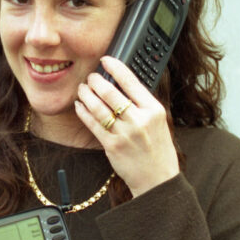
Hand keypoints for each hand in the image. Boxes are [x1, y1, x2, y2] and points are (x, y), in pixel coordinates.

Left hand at [75, 56, 178, 197]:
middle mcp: (139, 120)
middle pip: (110, 93)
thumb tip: (122, 84)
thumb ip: (143, 104)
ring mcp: (124, 134)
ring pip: (98, 107)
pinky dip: (83, 112)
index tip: (105, 60)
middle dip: (95, 81)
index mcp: (154, 110)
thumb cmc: (158, 150)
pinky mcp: (112, 146)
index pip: (131, 81)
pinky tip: (80, 106)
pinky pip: (93, 124)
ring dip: (86, 95)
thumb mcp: (159, 122)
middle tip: (90, 77)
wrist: (158, 179)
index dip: (115, 67)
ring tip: (82, 89)